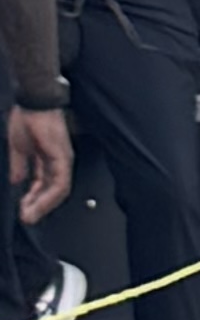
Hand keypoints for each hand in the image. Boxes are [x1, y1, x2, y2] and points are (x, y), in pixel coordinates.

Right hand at [8, 94, 64, 220]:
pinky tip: (37, 203)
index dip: (35, 199)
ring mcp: (63, 160)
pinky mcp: (62, 158)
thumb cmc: (27, 117)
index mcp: (49, 159)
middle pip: (53, 191)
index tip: (24, 210)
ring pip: (58, 191)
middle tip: (27, 219)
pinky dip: (49, 195)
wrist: (32, 100)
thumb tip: (16, 181)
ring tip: (30, 215)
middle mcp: (59, 162)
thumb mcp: (19, 147)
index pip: (45, 185)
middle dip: (39, 207)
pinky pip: (60, 183)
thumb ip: (20, 166)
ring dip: (43, 205)